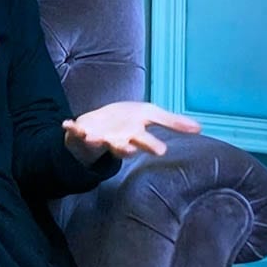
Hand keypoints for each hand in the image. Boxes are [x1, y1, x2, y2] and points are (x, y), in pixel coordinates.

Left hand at [62, 101, 200, 165]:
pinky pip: (75, 131)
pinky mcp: (81, 132)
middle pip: (122, 146)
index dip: (151, 145)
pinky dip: (70, 128)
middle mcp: (116, 141)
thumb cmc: (126, 122)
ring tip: (93, 137)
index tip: (160, 150)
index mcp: (133, 136)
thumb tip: (200, 128)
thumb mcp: (149, 116)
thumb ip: (172, 122)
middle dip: (125, 148)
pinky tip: (66, 123)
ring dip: (96, 140)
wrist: (99, 126)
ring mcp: (98, 138)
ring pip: (99, 142)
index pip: (145, 142)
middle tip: (129, 149)